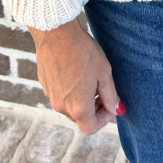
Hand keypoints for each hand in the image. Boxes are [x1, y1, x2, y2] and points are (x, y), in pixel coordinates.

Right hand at [28, 16, 125, 135]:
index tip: (110, 104)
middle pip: (79, 118)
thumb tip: (117, 111)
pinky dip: (69, 90)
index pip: (91, 128)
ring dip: (81, 99)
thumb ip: (111, 96)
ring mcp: (51, 96)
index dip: (103, 119)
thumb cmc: (83, 52)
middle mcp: (61, 106)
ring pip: (69, 106)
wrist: (57, 34)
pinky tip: (75, 70)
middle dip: (93, 109)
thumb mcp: (104, 73)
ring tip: (89, 77)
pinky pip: (60, 94)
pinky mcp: (45, 84)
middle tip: (102, 89)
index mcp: (78, 107)